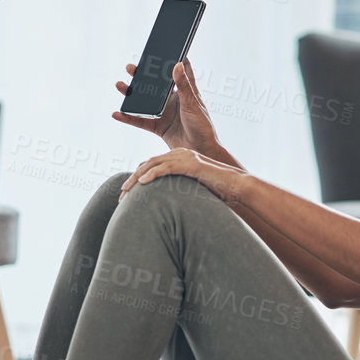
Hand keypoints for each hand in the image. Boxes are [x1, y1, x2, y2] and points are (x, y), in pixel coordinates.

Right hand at [113, 59, 219, 153]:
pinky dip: (127, 118)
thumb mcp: (193, 104)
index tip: (165, 46)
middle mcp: (172, 100)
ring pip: (143, 101)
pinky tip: (117, 113)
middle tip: (131, 67)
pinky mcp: (157, 127)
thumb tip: (176, 65)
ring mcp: (163, 113)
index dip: (173, 59)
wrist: (200, 151)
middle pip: (154, 85)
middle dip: (141, 75)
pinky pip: (139, 121)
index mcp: (184, 92)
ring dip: (131, 94)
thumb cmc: (202, 126)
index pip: (179, 71)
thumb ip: (183, 86)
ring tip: (120, 85)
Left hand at [119, 147, 251, 206]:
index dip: (137, 177)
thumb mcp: (192, 190)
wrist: (237, 187)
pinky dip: (153, 174)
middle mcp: (181, 154)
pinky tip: (142, 182)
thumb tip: (164, 205)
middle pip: (149, 163)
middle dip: (132, 179)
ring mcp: (187, 157)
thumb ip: (177, 191)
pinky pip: (168, 167)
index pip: (152, 165)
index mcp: (180, 158)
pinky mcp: (192, 164)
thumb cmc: (217, 191)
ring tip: (126, 190)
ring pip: (154, 164)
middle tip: (121, 194)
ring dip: (137, 178)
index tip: (127, 192)